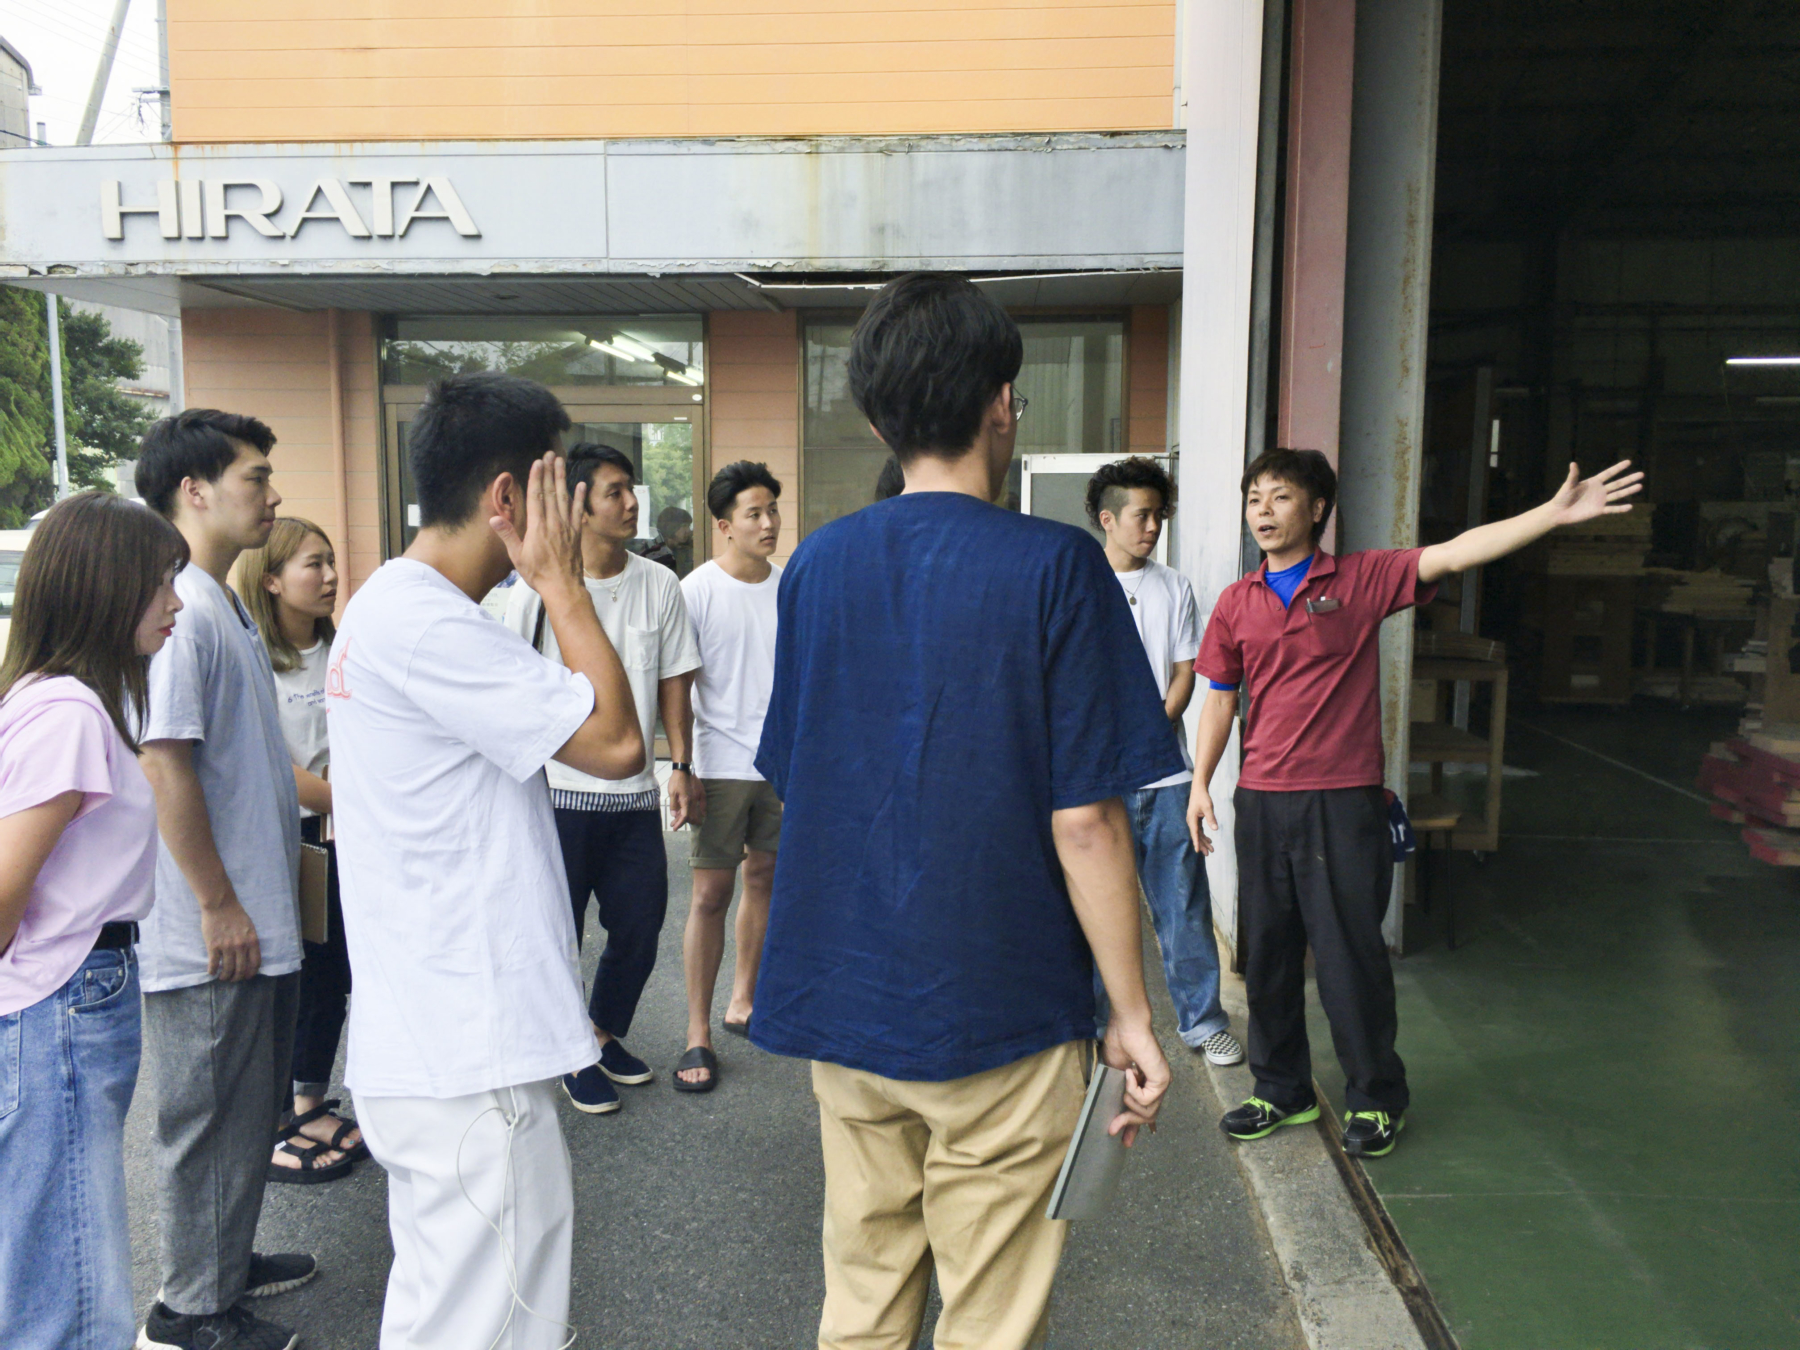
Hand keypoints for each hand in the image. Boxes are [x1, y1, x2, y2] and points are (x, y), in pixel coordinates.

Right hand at [201, 893, 260, 981]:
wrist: (220, 905)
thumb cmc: (236, 914)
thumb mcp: (250, 927)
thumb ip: (250, 941)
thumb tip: (250, 956)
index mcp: (252, 941)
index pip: (255, 963)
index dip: (251, 973)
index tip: (246, 976)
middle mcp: (241, 946)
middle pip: (241, 969)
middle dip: (237, 978)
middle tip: (233, 979)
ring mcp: (227, 947)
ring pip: (227, 969)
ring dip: (225, 976)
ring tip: (222, 977)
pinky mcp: (213, 946)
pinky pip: (213, 964)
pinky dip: (212, 971)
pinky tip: (212, 972)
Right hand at [490, 453, 586, 598]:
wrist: (563, 587)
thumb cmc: (538, 574)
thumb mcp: (517, 556)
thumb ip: (507, 535)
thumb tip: (494, 519)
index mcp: (538, 527)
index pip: (536, 496)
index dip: (536, 478)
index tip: (537, 463)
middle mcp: (553, 523)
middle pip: (550, 492)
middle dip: (549, 472)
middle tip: (549, 454)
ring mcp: (566, 527)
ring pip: (564, 497)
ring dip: (562, 478)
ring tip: (561, 462)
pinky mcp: (576, 533)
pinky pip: (577, 511)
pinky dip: (579, 497)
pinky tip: (579, 485)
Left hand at [667, 770, 703, 829]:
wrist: (684, 769)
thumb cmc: (676, 780)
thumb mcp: (672, 793)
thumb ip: (674, 805)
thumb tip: (675, 815)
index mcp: (686, 801)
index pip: (684, 816)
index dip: (680, 823)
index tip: (675, 828)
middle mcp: (693, 801)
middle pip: (690, 815)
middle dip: (682, 822)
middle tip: (674, 824)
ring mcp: (698, 796)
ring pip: (696, 810)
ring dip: (689, 816)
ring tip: (682, 818)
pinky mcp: (701, 792)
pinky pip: (703, 803)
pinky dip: (702, 809)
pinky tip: (703, 813)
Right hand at [1100, 1016, 1171, 1146]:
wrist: (1127, 1025)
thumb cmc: (1119, 1042)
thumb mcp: (1114, 1074)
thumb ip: (1116, 1092)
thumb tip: (1109, 1111)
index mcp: (1147, 1082)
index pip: (1146, 1111)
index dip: (1136, 1127)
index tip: (1127, 1142)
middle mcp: (1158, 1085)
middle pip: (1147, 1117)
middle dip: (1129, 1124)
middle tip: (1113, 1129)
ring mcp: (1163, 1083)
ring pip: (1146, 1112)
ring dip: (1129, 1102)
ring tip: (1124, 1080)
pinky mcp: (1163, 1081)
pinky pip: (1145, 1101)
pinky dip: (1132, 1090)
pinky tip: (1130, 1072)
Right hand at [1186, 783, 1217, 855]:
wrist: (1199, 789)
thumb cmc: (1202, 797)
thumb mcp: (1208, 808)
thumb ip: (1211, 818)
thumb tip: (1215, 829)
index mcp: (1192, 819)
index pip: (1194, 833)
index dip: (1196, 842)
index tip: (1198, 851)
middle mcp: (1191, 821)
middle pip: (1197, 835)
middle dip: (1203, 844)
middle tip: (1209, 853)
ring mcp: (1193, 820)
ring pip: (1198, 834)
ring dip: (1204, 841)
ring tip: (1211, 849)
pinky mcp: (1196, 819)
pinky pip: (1199, 830)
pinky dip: (1204, 835)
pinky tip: (1209, 839)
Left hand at [1547, 459, 1643, 527]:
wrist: (1559, 512)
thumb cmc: (1562, 497)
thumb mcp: (1568, 485)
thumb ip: (1573, 475)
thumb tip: (1573, 463)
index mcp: (1593, 482)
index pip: (1608, 473)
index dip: (1618, 468)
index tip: (1629, 462)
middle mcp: (1599, 490)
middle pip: (1617, 484)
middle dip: (1629, 479)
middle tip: (1641, 474)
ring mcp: (1600, 500)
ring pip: (1617, 495)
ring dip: (1628, 491)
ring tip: (1640, 486)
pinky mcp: (1599, 510)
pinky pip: (1612, 509)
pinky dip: (1620, 509)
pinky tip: (1630, 507)